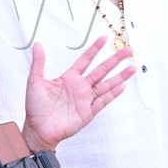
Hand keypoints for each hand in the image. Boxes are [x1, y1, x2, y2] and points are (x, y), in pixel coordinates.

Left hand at [22, 36, 135, 151]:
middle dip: (115, 60)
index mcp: (70, 78)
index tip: (105, 38)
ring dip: (120, 77)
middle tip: (128, 49)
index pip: (86, 60)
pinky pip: (102, 101)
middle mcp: (81, 87)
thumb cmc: (35, 107)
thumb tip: (37, 45)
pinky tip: (122, 86)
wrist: (36, 129)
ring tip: (132, 68)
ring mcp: (86, 99)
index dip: (95, 49)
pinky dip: (112, 95)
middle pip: (102, 70)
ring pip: (107, 85)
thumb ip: (39, 63)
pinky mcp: (88, 113)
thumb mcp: (35, 81)